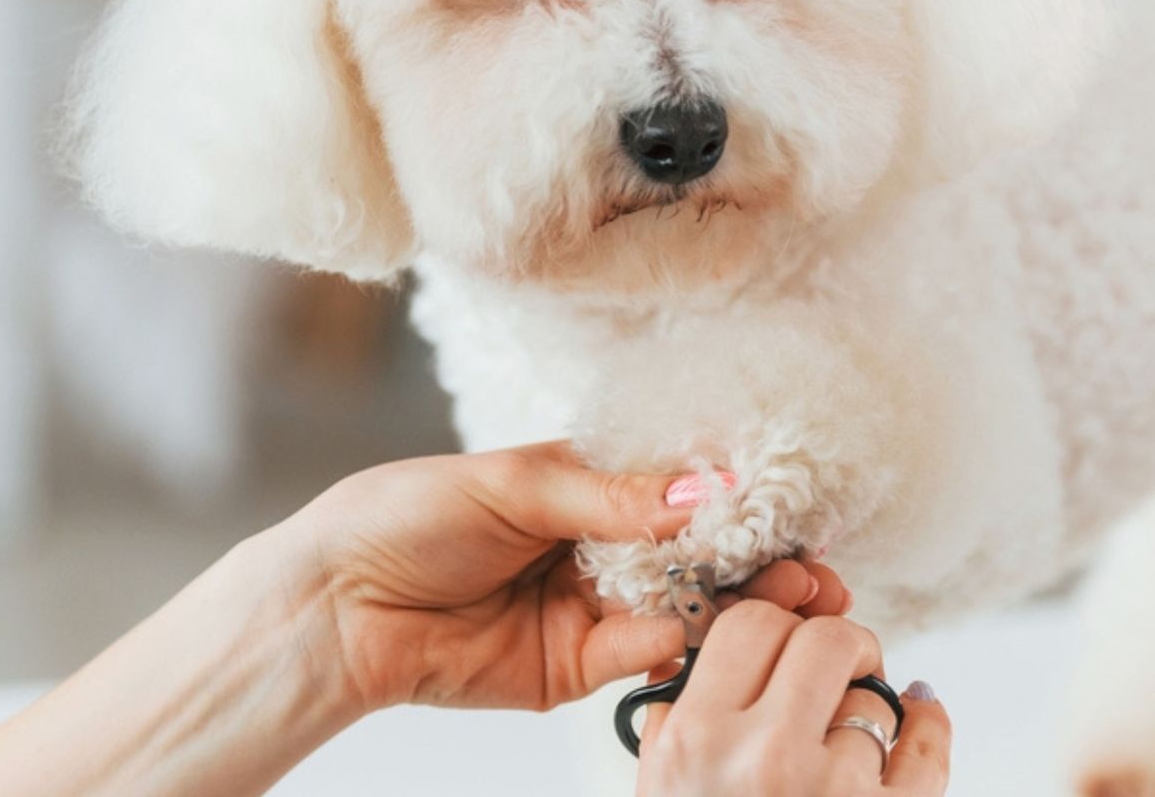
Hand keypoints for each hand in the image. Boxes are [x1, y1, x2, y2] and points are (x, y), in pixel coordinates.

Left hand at [281, 442, 848, 712]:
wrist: (337, 602)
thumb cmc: (406, 516)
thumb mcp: (514, 485)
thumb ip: (612, 496)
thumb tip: (706, 490)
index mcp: (582, 487)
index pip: (676, 489)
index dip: (735, 496)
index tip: (793, 502)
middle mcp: (595, 548)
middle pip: (695, 556)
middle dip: (757, 560)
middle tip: (817, 569)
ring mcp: (587, 610)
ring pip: (681, 608)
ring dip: (736, 606)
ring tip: (792, 598)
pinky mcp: (572, 669)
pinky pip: (636, 656)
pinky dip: (669, 645)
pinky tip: (693, 630)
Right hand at [635, 602, 951, 795]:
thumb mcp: (660, 791)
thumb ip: (672, 720)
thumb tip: (703, 651)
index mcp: (697, 741)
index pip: (751, 624)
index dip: (777, 625)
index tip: (787, 643)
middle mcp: (764, 759)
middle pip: (826, 641)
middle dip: (840, 647)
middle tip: (838, 668)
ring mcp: (833, 794)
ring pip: (877, 696)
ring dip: (872, 701)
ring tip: (854, 724)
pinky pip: (928, 746)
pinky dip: (930, 723)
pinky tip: (922, 715)